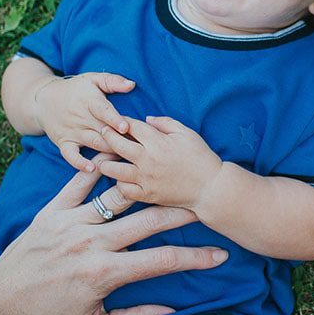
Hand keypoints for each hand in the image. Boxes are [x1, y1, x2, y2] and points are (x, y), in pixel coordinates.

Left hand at [0, 167, 227, 314]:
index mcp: (104, 274)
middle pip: (148, 220)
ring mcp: (70, 223)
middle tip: (203, 204)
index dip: (196, 258)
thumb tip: (171, 310)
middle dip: (181, 212)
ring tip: (166, 178)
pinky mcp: (50, 212)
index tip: (219, 255)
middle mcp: (91, 243)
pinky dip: (98, 170)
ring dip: (146, 186)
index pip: (162, 261)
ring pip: (118, 196)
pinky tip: (117, 158)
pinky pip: (78, 185)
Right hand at [33, 72, 135, 170]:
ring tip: (126, 158)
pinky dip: (79, 163)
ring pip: (94, 143)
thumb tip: (132, 84)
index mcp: (89, 101)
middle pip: (103, 131)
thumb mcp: (92, 79)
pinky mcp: (64, 143)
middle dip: (120, 139)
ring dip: (109, 151)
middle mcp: (81, 117)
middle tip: (138, 148)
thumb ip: (112, 81)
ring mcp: (72, 131)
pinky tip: (92, 169)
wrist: (43, 101)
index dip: (115, 119)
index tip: (126, 127)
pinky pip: (71, 156)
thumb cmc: (76, 89)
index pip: (103, 110)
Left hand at [97, 116, 223, 208]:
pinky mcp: (147, 195)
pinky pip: (123, 190)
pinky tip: (121, 178)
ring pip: (113, 170)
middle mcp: (148, 160)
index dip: (121, 120)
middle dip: (106, 135)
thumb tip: (146, 119)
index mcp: (158, 142)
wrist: (210, 188)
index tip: (116, 120)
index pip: (131, 126)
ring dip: (106, 162)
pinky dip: (119, 183)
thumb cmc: (201, 157)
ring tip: (106, 159)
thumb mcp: (187, 133)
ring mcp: (145, 179)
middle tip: (103, 133)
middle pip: (116, 144)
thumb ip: (165, 123)